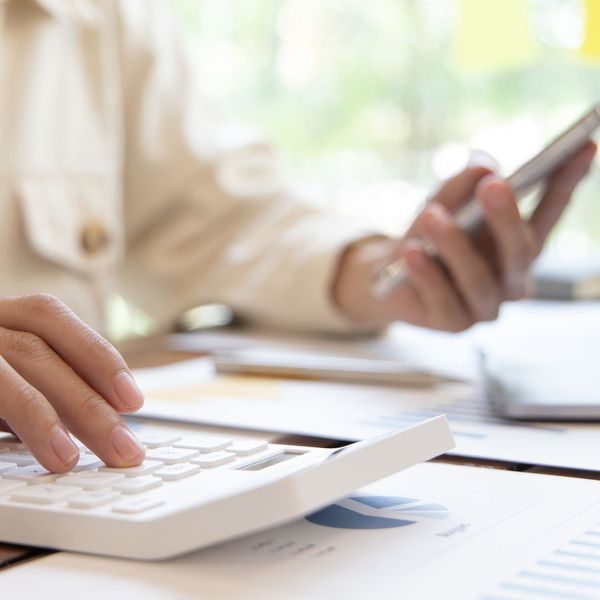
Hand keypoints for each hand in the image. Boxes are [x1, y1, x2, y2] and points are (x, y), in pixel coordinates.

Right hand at [0, 294, 144, 471]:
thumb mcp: (12, 371)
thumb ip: (44, 384)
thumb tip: (104, 418)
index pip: (50, 318)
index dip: (95, 354)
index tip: (132, 398)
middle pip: (32, 351)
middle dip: (84, 402)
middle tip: (123, 447)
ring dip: (36, 417)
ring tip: (66, 459)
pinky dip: (0, 426)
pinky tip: (16, 454)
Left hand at [333, 141, 596, 331]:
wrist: (390, 279)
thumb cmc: (427, 238)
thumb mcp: (441, 205)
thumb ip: (460, 186)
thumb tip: (484, 166)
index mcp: (517, 246)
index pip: (548, 213)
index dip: (566, 182)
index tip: (584, 146)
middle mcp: (510, 279)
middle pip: (519, 251)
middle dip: (506, 217)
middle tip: (493, 185)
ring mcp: (485, 306)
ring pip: (478, 280)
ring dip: (455, 246)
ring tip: (432, 214)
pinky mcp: (453, 323)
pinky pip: (442, 299)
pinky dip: (426, 273)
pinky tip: (412, 250)